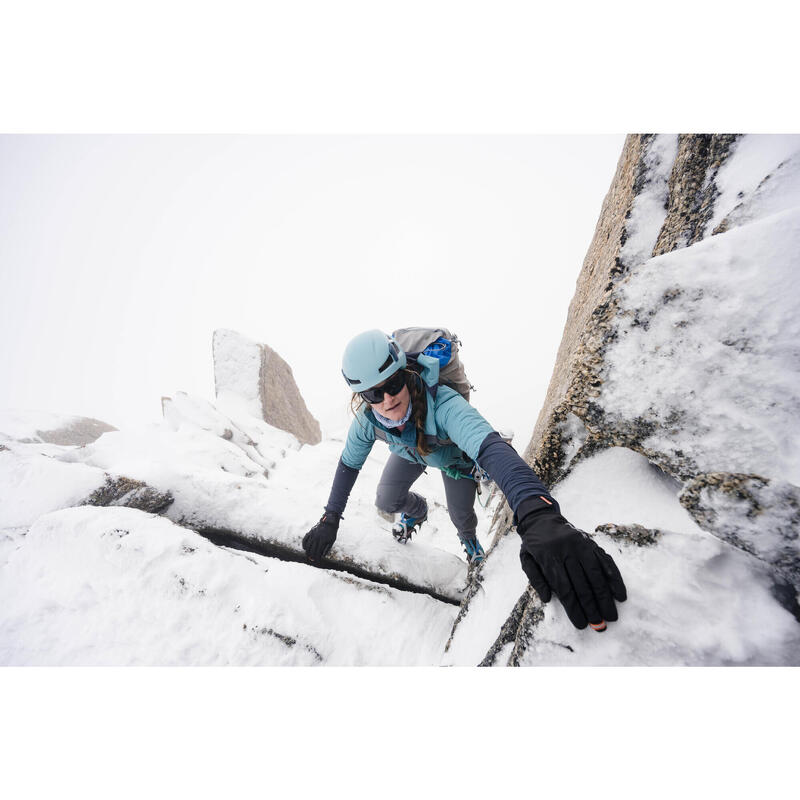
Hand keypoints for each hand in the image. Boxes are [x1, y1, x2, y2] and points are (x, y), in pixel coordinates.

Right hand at [302, 511, 339, 560]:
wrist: (329, 522)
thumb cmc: (332, 532)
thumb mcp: (332, 541)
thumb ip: (327, 548)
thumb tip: (322, 556)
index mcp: (322, 540)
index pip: (318, 551)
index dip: (317, 557)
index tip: (317, 560)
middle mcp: (316, 538)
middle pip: (312, 549)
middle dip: (311, 556)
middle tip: (311, 559)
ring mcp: (313, 534)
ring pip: (307, 545)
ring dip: (307, 551)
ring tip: (308, 555)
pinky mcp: (310, 532)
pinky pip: (305, 539)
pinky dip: (304, 544)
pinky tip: (304, 548)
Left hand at [518, 508, 626, 629]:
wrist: (541, 518)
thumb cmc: (534, 545)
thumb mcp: (526, 560)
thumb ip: (535, 579)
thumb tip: (547, 599)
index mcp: (549, 557)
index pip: (564, 588)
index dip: (574, 608)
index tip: (581, 624)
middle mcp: (567, 551)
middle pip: (582, 584)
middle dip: (591, 607)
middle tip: (599, 625)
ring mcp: (581, 546)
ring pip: (596, 575)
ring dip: (605, 597)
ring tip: (611, 616)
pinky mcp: (591, 543)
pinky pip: (606, 561)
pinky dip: (614, 578)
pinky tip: (620, 594)